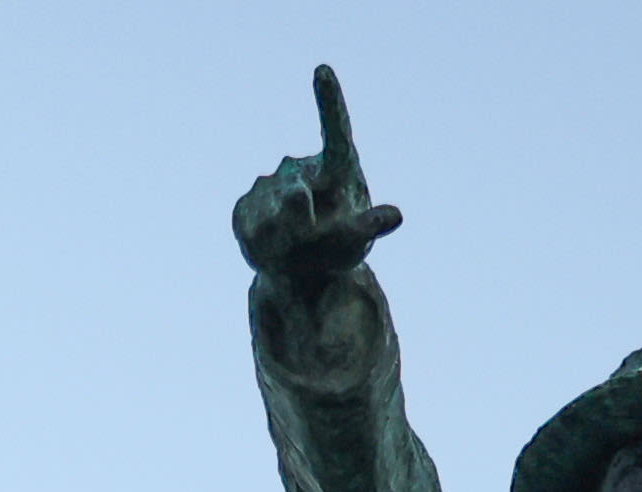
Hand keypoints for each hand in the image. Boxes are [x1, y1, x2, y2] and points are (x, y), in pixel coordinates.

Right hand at [233, 66, 403, 288]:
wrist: (299, 272)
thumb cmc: (336, 251)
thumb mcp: (357, 243)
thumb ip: (367, 227)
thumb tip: (395, 216)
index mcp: (338, 168)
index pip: (335, 128)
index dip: (328, 100)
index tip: (322, 70)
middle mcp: (303, 168)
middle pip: (294, 191)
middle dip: (297, 220)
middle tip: (307, 238)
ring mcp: (272, 184)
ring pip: (268, 213)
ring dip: (279, 239)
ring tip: (291, 251)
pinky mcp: (247, 203)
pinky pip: (248, 225)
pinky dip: (259, 245)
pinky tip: (270, 249)